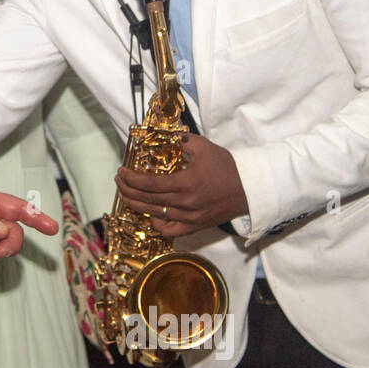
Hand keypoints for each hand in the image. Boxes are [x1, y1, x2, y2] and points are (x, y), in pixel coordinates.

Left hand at [114, 133, 247, 238]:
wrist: (249, 189)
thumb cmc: (226, 166)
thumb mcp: (204, 147)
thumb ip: (181, 141)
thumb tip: (162, 137)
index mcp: (185, 183)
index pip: (149, 183)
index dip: (131, 178)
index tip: (121, 171)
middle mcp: (185, 203)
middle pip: (146, 200)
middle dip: (127, 190)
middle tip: (119, 181)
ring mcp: (189, 218)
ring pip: (154, 215)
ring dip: (136, 205)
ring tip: (127, 195)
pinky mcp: (194, 227)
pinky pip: (169, 230)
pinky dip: (157, 224)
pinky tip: (150, 214)